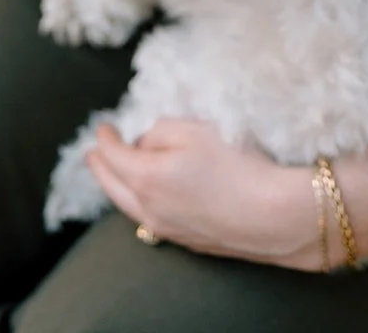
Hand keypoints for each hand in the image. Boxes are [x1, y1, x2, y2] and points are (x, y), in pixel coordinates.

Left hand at [86, 119, 322, 267]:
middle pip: (112, 186)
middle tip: (94, 152)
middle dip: (100, 166)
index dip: (104, 137)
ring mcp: (167, 231)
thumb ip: (159, 132)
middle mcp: (148, 210)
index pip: (112, 155)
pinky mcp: (187, 242)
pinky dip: (137, 203)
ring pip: (128, 208)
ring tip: (114, 172)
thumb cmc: (235, 165)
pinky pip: (148, 220)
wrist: (273, 215)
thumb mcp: (194, 130)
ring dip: (117, 186)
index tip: (103, 125)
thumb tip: (145, 143)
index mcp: (145, 178)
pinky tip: (145, 196)